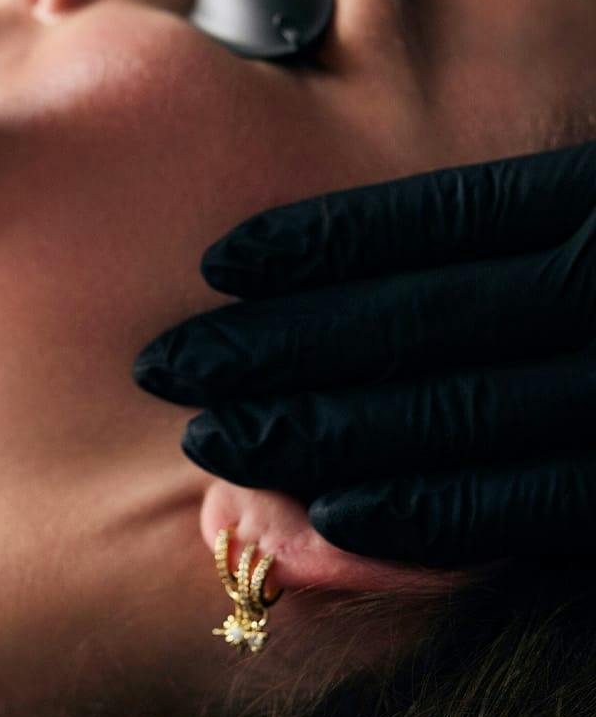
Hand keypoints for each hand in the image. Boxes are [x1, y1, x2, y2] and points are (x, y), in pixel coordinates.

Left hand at [133, 143, 595, 566]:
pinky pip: (532, 506)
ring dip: (320, 430)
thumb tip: (340, 216)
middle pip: (419, 318)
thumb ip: (503, 218)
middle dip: (278, 345)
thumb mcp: (589, 202)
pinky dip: (427, 511)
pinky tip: (327, 515)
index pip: (439, 218)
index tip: (216, 263)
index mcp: (594, 202)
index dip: (321, 240)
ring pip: (455, 411)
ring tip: (209, 440)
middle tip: (164, 365)